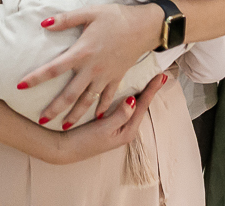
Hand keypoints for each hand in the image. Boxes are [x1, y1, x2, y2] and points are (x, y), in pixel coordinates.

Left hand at [18, 3, 160, 127]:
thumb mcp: (89, 12)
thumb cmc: (115, 17)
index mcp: (82, 52)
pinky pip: (108, 97)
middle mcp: (92, 69)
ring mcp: (105, 76)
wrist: (143, 26)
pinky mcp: (117, 77)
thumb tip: (44, 24)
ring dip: (75, 115)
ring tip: (64, 127)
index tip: (20, 86)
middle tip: (41, 121)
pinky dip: (102, 108)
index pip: (54, 68)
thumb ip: (66, 19)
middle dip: (54, 109)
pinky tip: (97, 118)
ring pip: (87, 101)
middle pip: (69, 94)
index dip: (36, 77)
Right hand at [46, 73, 166, 164]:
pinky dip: (127, 96)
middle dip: (149, 90)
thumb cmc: (84, 141)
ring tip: (147, 79)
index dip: (152, 90)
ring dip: (139, 92)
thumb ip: (120, 116)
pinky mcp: (108, 123)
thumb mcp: (103, 129)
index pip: (143, 106)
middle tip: (158, 75)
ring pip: (131, 105)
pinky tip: (127, 89)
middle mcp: (125, 129)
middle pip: (140, 105)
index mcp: (127, 131)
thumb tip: (133, 100)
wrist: (64, 149)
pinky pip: (122, 106)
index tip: (160, 76)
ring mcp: (117, 126)